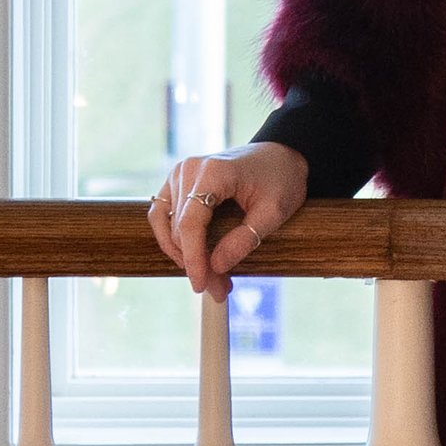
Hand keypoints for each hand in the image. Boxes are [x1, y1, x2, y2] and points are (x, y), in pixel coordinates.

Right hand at [149, 142, 309, 297]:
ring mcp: (179, 175)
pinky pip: (163, 217)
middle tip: (220, 289)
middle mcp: (189, 170)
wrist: (279, 156)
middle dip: (196, 264)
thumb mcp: (275, 211)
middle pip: (180, 229)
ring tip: (211, 278)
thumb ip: (245, 239)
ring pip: (167, 227)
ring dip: (184, 256)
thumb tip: (216, 266)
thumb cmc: (281, 179)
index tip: (202, 285)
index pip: (191, 223)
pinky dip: (175, 240)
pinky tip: (194, 259)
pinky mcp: (177, 183)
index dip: (193, 258)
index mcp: (213, 172)